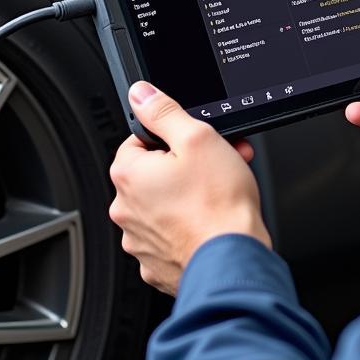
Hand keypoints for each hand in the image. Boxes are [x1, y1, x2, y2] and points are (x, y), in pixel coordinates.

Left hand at [109, 82, 270, 294]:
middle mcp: (126, 210)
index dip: (174, 137)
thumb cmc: (218, 204)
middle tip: (216, 166)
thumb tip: (141, 94)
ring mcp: (140, 241)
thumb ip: (164, 112)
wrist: (233, 259)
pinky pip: (171, 235)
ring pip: (164, 204)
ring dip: (189, 195)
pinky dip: (189, 227)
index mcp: (129, 175)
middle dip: (187, 165)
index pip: (141, 140)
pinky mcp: (157, 264)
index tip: (195, 144)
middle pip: (154, 172)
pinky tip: (211, 221)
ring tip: (219, 194)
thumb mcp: (197, 137)